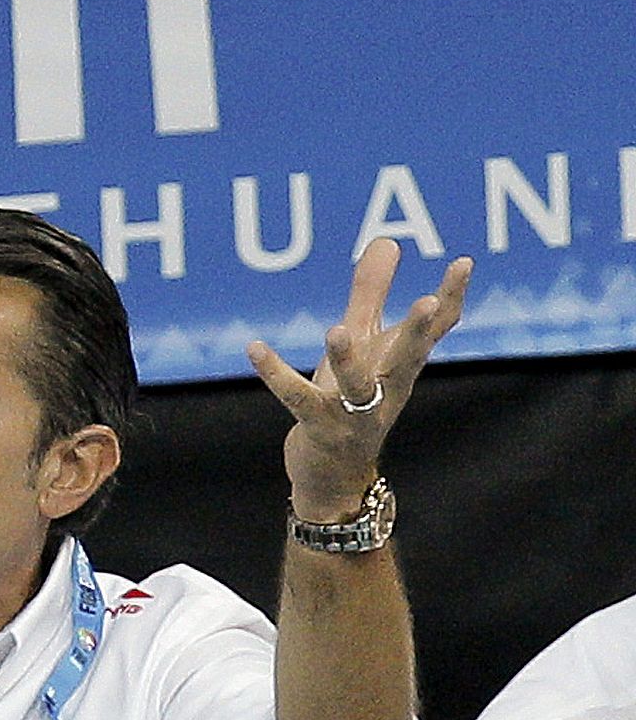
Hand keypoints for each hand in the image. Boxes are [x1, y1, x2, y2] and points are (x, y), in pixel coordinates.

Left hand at [247, 238, 470, 520]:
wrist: (335, 478)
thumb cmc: (351, 401)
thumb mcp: (363, 344)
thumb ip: (371, 292)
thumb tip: (387, 241)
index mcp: (400, 365)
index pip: (436, 330)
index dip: (452, 297)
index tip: (464, 262)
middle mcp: (386, 388)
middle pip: (410, 357)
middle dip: (420, 330)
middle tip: (430, 301)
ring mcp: (355, 412)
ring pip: (357, 384)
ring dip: (348, 358)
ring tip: (337, 330)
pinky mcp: (319, 427)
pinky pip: (297, 399)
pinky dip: (276, 374)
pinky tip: (255, 348)